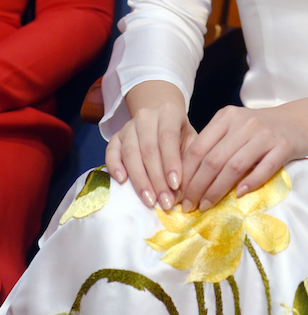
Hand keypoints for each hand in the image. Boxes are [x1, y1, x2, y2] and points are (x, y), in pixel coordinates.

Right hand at [106, 84, 196, 209]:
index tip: (175, 186)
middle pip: (149, 149)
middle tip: (165, 201)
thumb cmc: (179, 134)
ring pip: (130, 152)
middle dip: (157, 179)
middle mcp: (146, 116)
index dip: (171, 163)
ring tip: (149, 200)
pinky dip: (115, 166)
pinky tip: (122, 181)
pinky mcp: (116, 136)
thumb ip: (188, 160)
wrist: (161, 119)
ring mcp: (129, 125)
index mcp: (169, 112)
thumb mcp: (190, 140)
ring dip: (139, 179)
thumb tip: (183, 191)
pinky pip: (111, 151)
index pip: (168, 137)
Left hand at [179, 105, 307, 212]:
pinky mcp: (283, 146)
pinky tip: (239, 196)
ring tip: (206, 206)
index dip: (186, 174)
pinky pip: (263, 169)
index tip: (179, 194)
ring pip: (234, 167)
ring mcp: (264, 134)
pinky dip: (250, 184)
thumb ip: (214, 145)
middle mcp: (244, 123)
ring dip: (217, 190)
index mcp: (226, 117)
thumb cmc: (259, 129)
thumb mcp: (234, 128)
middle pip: (213, 160)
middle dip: (197, 187)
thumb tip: (186, 180)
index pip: (198, 148)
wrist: (297, 122)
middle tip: (189, 206)